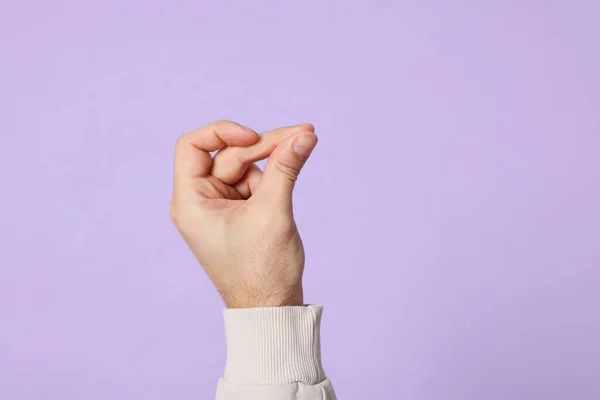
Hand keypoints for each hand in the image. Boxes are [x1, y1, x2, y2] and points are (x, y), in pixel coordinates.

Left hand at [170, 120, 317, 307]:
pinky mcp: (239, 214)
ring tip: (303, 147)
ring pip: (245, 168)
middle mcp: (200, 202)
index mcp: (191, 202)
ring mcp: (220, 208)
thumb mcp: (273, 212)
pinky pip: (254, 183)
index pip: (193, 147)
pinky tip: (293, 169)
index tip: (254, 136)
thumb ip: (286, 168)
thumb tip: (304, 135)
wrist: (272, 308)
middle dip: (265, 145)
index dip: (223, 132)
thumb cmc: (262, 271)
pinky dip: (274, 176)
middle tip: (302, 133)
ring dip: (273, 160)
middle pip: (229, 155)